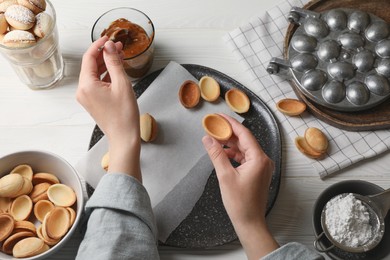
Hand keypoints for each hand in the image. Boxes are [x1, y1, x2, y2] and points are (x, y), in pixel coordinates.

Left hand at [77, 36, 140, 180]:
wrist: (124, 137)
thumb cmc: (124, 115)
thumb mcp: (122, 84)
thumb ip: (114, 62)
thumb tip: (109, 46)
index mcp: (86, 85)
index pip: (89, 57)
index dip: (99, 45)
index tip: (109, 38)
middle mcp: (82, 90)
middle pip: (90, 65)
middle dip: (104, 54)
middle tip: (119, 47)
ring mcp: (86, 97)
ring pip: (94, 73)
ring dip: (105, 64)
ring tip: (120, 56)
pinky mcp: (92, 101)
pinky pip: (96, 83)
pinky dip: (105, 75)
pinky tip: (116, 70)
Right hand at [202, 114, 278, 258]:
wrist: (250, 222)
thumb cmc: (240, 203)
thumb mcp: (225, 176)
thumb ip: (216, 154)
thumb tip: (207, 138)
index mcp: (259, 159)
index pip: (244, 134)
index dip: (230, 123)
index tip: (219, 116)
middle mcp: (263, 160)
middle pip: (245, 140)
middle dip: (229, 134)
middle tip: (214, 127)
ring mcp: (262, 167)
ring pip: (245, 149)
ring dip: (231, 145)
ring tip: (215, 140)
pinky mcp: (258, 173)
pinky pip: (246, 158)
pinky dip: (234, 155)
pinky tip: (223, 154)